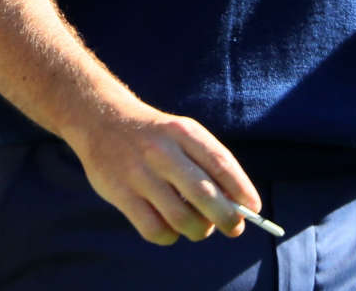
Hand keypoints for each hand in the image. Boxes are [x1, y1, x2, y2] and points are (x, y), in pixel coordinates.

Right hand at [69, 102, 262, 244]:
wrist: (100, 119)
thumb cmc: (154, 136)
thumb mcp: (180, 133)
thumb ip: (206, 164)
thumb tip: (236, 207)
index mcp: (182, 131)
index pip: (221, 163)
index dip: (242, 189)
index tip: (254, 208)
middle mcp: (162, 151)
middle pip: (205, 195)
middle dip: (227, 218)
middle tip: (234, 228)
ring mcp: (139, 174)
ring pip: (182, 218)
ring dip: (198, 230)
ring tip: (198, 226)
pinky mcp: (120, 194)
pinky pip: (155, 230)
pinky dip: (170, 236)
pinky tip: (170, 227)